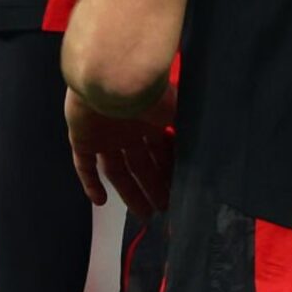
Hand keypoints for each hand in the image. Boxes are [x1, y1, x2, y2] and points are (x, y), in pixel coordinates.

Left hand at [66, 86, 175, 214]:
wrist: (109, 76)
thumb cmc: (145, 91)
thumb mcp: (176, 111)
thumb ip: (187, 130)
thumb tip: (209, 147)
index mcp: (150, 120)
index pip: (162, 153)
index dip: (170, 173)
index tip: (181, 192)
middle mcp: (128, 130)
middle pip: (142, 165)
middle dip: (154, 187)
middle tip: (165, 209)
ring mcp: (104, 136)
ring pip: (118, 171)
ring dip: (130, 192)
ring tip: (145, 215)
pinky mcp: (82, 139)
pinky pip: (85, 166)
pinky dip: (91, 183)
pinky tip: (100, 202)